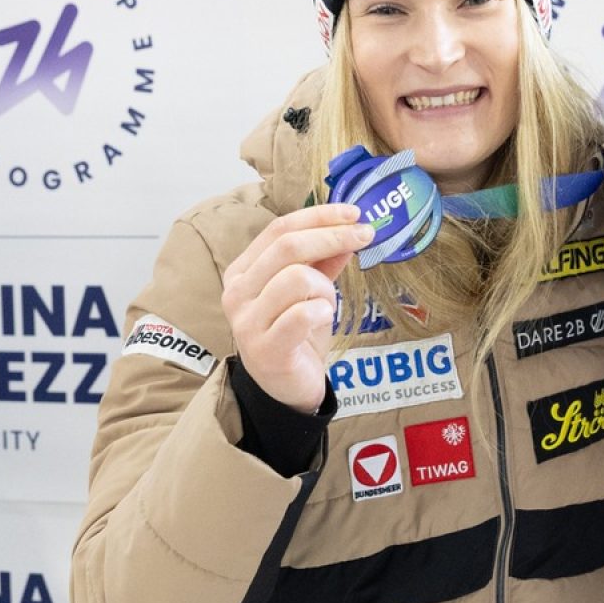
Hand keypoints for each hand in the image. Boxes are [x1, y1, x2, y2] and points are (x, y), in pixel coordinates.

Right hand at [221, 203, 373, 412]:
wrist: (286, 389)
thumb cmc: (297, 335)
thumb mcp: (310, 292)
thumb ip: (323, 262)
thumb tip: (349, 229)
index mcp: (243, 271)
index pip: (279, 228)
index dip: (319, 216)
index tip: (354, 213)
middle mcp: (237, 292)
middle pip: (287, 246)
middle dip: (332, 236)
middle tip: (365, 236)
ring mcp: (247, 321)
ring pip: (296, 279)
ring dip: (325, 287)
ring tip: (327, 305)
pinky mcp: (266, 348)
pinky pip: (300, 316)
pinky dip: (322, 312)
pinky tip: (324, 318)